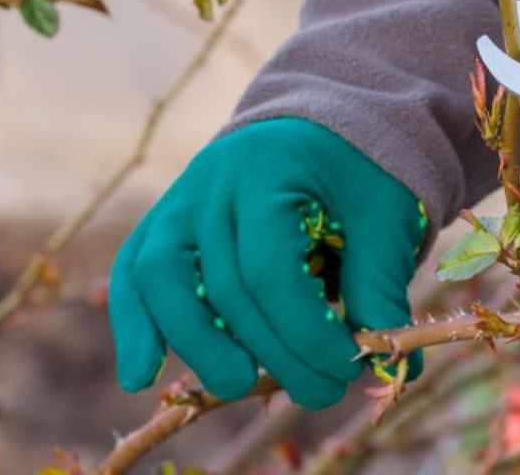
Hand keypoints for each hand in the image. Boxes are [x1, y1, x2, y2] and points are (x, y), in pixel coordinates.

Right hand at [108, 118, 426, 408]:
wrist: (321, 129)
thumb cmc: (357, 172)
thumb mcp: (383, 217)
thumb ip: (378, 286)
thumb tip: (384, 371)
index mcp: (269, 168)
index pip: (271, 269)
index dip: (306, 331)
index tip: (347, 367)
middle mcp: (212, 182)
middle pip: (224, 287)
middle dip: (274, 353)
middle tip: (322, 391)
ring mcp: (179, 201)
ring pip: (160, 280)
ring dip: (197, 345)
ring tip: (239, 388)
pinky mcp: (163, 224)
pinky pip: (135, 275)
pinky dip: (137, 326)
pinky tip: (140, 377)